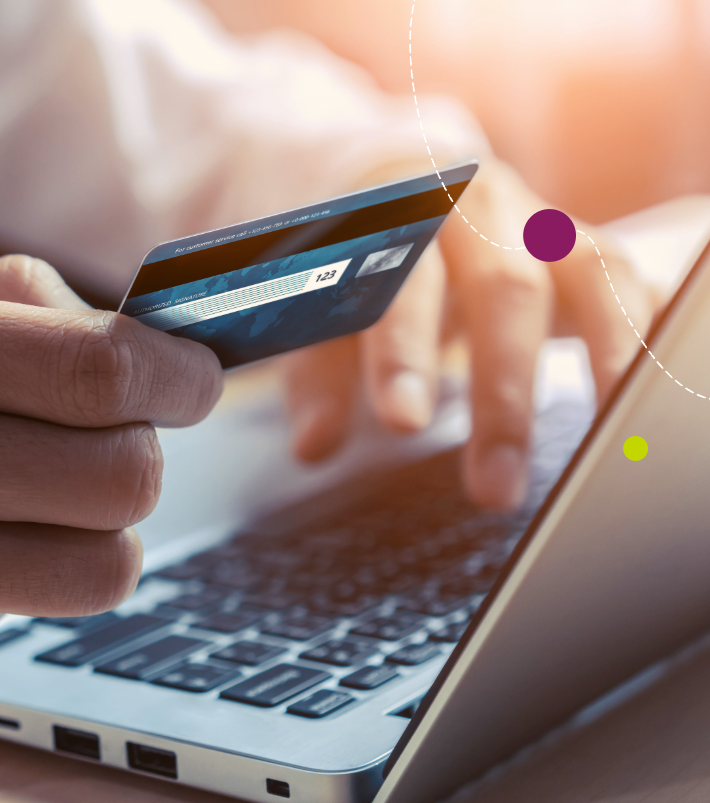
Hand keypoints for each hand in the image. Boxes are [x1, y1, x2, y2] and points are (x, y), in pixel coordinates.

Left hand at [285, 158, 656, 508]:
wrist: (389, 171)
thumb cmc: (350, 250)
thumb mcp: (317, 299)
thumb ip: (318, 373)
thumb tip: (315, 447)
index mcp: (397, 210)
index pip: (402, 281)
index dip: (404, 352)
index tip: (404, 422)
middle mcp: (476, 204)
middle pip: (503, 288)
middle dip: (503, 391)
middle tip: (493, 486)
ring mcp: (537, 220)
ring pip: (588, 275)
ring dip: (603, 358)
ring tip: (604, 444)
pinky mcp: (579, 246)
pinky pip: (626, 279)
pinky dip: (644, 326)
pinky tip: (647, 388)